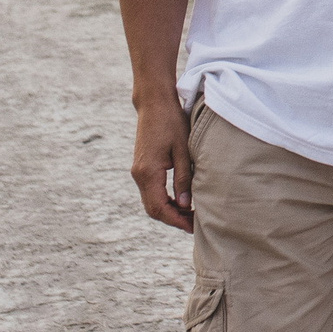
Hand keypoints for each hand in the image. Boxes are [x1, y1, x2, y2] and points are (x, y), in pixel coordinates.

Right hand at [131, 99, 194, 232]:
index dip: (176, 220)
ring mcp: (138, 171)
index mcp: (148, 172)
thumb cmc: (172, 122)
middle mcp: (139, 175)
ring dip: (169, 210)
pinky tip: (181, 200)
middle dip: (172, 219)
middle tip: (194, 224)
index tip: (192, 227)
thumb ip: (184, 178)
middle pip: (153, 209)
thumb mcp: (183, 150)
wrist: (154, 104)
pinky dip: (164, 200)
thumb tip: (186, 204)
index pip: (159, 208)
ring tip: (190, 214)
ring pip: (151, 201)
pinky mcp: (142, 167)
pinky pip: (151, 191)